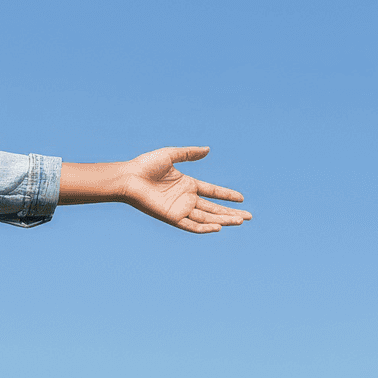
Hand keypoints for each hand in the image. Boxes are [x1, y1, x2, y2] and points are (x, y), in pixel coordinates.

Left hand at [120, 146, 250, 233]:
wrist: (128, 178)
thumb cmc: (145, 165)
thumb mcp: (170, 155)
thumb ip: (189, 153)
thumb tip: (208, 149)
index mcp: (187, 184)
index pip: (212, 191)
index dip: (226, 195)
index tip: (242, 198)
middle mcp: (186, 198)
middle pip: (213, 208)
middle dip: (231, 212)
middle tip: (249, 217)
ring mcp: (180, 209)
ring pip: (207, 218)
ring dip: (223, 220)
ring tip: (240, 221)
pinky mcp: (172, 217)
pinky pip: (191, 225)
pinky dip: (204, 228)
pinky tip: (218, 227)